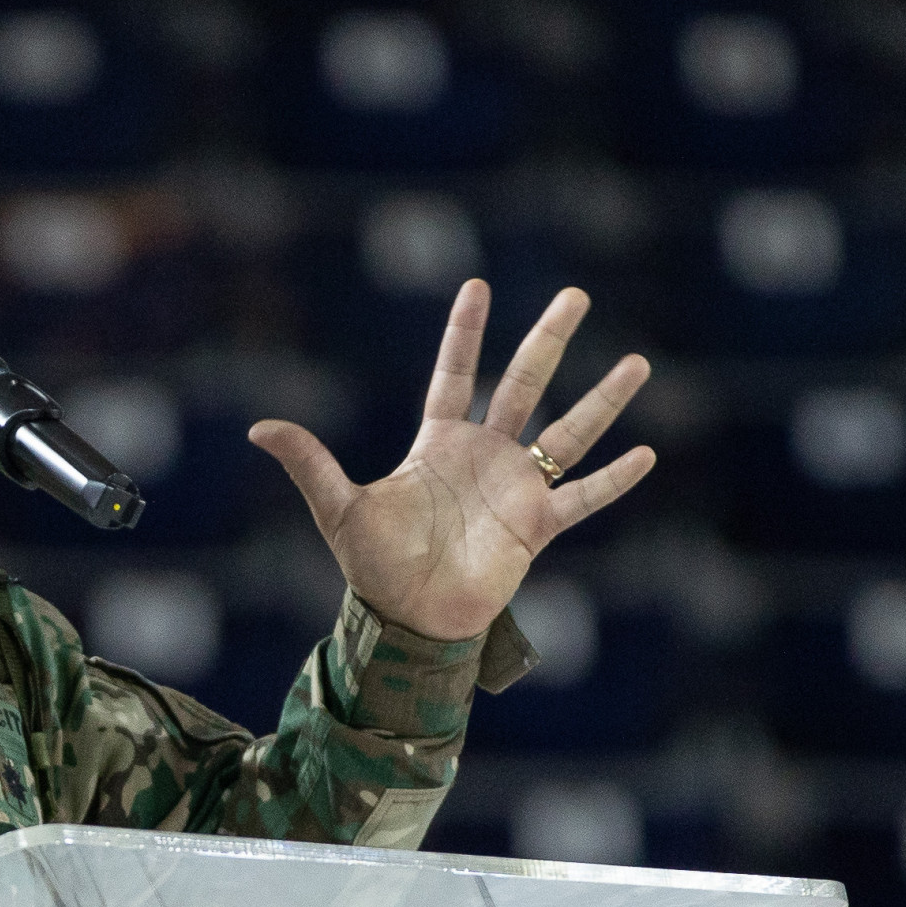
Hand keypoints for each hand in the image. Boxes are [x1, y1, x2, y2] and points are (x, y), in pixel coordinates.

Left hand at [248, 281, 654, 643]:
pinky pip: (583, 497)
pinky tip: (646, 452)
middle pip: (524, 384)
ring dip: (602, 400)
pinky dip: (614, 478)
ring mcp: (515, 489)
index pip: (455, 375)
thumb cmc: (374, 566)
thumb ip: (309, 462)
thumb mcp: (338, 507)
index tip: (478, 285)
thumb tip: (259, 427)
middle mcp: (484, 456)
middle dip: (549, 340)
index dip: (465, 333)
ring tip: (639, 361)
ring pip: (567, 433)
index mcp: (437, 443)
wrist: (409, 620)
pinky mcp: (537, 526)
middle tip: (577, 294)